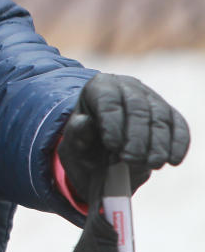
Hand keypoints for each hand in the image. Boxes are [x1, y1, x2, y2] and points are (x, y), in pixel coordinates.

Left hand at [58, 73, 189, 200]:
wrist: (100, 151)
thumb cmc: (85, 142)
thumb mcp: (74, 140)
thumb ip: (77, 132)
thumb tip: (85, 122)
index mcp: (100, 87)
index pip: (108, 100)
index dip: (112, 123)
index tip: (112, 146)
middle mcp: (127, 86)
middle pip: (137, 107)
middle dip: (136, 136)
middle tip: (131, 159)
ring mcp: (150, 98)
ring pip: (160, 116)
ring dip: (158, 143)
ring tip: (151, 164)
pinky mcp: (169, 114)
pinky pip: (178, 125)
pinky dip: (178, 143)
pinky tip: (173, 160)